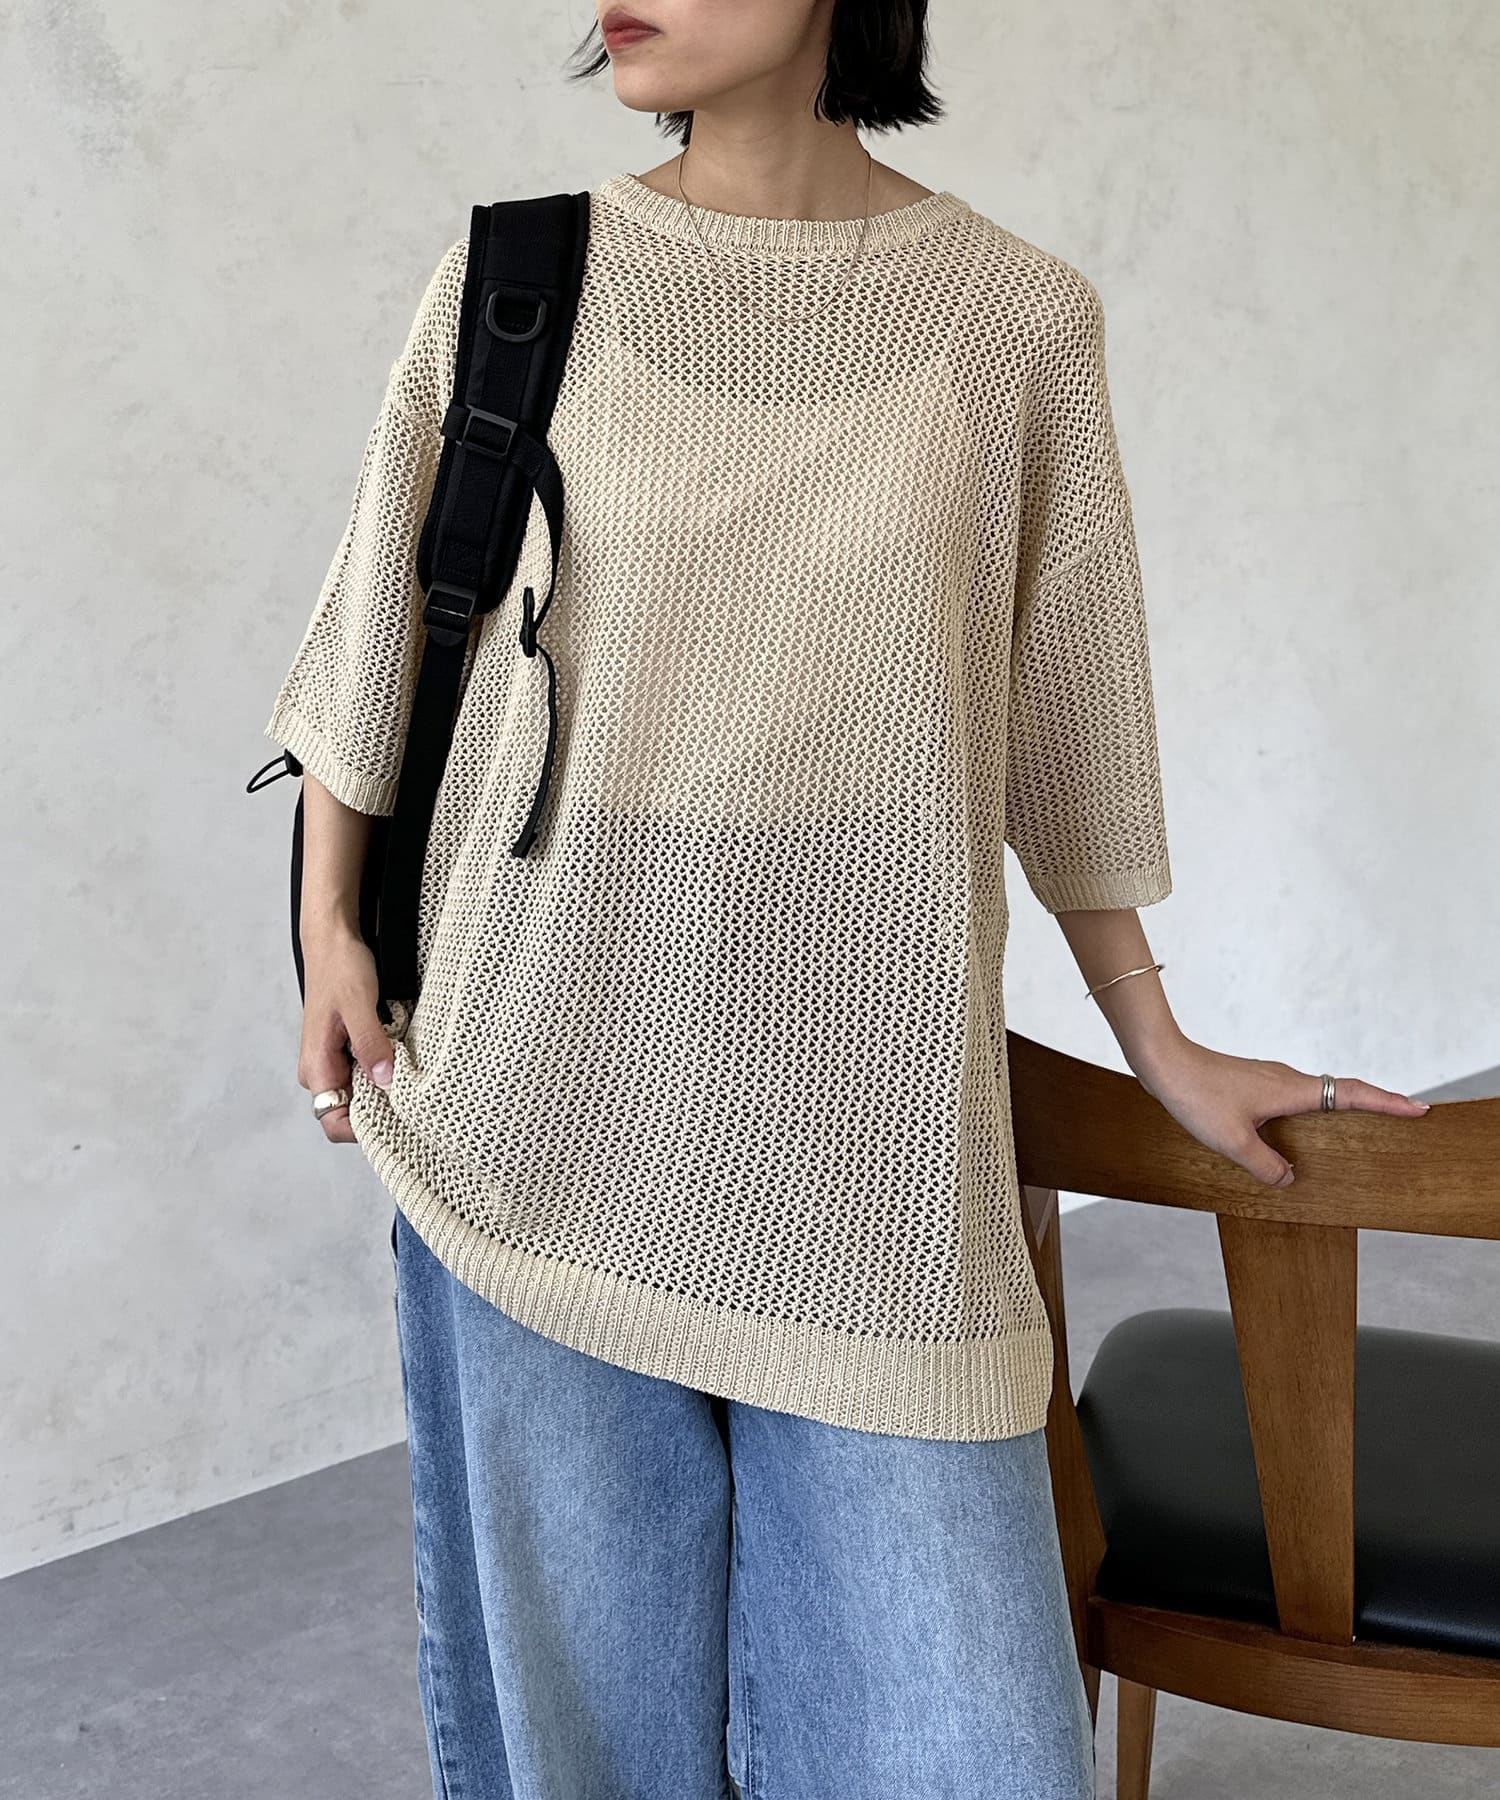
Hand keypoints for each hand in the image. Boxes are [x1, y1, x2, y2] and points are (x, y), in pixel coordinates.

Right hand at [297, 929, 394, 1144]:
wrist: (332, 939)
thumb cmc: (339, 967)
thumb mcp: (359, 1005)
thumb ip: (370, 1044)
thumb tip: (385, 1081)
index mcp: (316, 1067)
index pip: (334, 1122)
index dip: (364, 1129)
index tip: (398, 1117)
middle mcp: (321, 1070)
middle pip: (351, 1111)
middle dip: (382, 1107)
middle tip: (414, 1094)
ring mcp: (333, 1060)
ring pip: (362, 1091)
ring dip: (386, 1086)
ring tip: (411, 1073)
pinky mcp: (346, 1048)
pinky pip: (366, 1071)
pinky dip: (385, 1068)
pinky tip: (402, 1056)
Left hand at [1133, 1036, 1431, 1186]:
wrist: (1162, 1062)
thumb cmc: (1196, 1095)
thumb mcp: (1232, 1141)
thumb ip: (1265, 1164)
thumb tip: (1288, 1178)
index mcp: (1291, 1090)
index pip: (1351, 1095)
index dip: (1386, 1103)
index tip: (1417, 1109)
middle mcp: (1286, 1081)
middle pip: (1340, 1092)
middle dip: (1375, 1105)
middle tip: (1406, 1116)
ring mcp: (1269, 1081)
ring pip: (1315, 1097)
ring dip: (1340, 1110)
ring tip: (1363, 1129)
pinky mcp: (1252, 1085)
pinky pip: (1292, 1101)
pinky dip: (1309, 1115)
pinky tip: (1299, 1134)